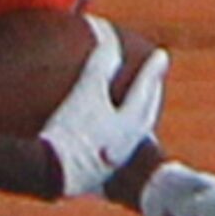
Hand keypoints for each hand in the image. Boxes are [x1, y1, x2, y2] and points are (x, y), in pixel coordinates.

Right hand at [37, 17, 168, 197]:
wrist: (52, 174)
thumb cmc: (72, 130)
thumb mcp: (86, 92)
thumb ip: (100, 66)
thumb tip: (110, 40)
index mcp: (130, 123)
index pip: (146, 90)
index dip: (153, 69)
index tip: (162, 54)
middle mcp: (127, 144)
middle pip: (144, 116)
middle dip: (150, 97)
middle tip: (153, 81)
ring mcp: (109, 162)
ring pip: (129, 136)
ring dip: (130, 119)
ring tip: (125, 109)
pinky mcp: (90, 175)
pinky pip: (105, 147)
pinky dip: (104, 135)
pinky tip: (90, 135)